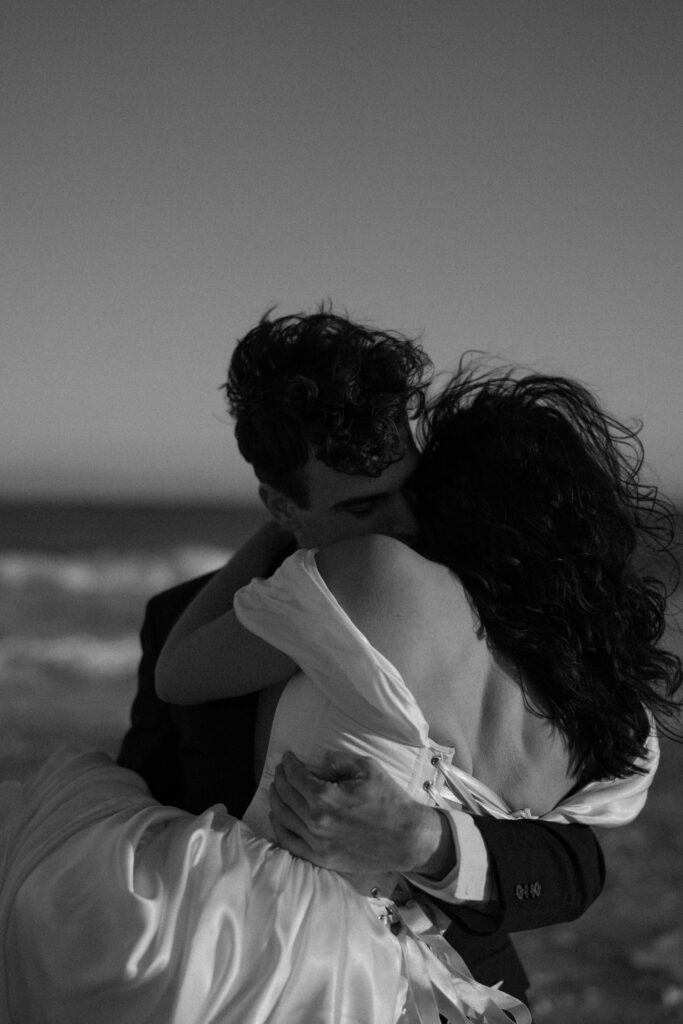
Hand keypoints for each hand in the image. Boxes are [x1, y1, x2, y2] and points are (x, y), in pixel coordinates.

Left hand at [269, 750, 454, 876]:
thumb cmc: (389, 801)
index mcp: (325, 797)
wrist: (406, 839)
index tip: (288, 757)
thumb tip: (320, 761)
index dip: (289, 763)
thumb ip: (340, 760)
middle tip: (281, 769)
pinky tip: (278, 816)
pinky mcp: (320, 858)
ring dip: (276, 799)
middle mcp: (315, 821)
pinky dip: (279, 827)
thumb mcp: (368, 769)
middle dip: (280, 778)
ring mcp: (316, 843)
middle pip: (285, 795)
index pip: (295, 776)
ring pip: (283, 817)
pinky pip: (289, 843)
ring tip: (277, 788)